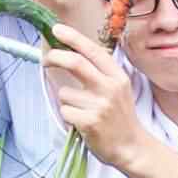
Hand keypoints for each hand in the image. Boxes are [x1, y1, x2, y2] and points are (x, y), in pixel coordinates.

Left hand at [44, 29, 155, 164]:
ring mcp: (100, 106)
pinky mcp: (89, 122)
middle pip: (75, 63)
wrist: (131, 147)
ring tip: (82, 112)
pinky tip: (82, 123)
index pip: (92, 50)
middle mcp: (110, 88)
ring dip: (67, 102)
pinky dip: (68, 117)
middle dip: (55, 57)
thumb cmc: (119, 117)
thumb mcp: (118, 89)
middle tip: (46, 60)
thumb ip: (99, 72)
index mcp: (117, 76)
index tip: (56, 30)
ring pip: (65, 93)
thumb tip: (69, 54)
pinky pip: (65, 111)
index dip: (73, 38)